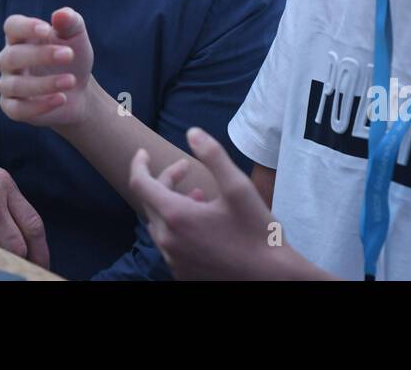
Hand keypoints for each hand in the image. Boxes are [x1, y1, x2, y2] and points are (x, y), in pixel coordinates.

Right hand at [0, 7, 95, 127]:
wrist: (78, 92)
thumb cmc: (72, 58)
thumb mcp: (76, 38)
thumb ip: (70, 22)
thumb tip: (61, 14)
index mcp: (20, 37)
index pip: (12, 26)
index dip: (25, 27)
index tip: (47, 29)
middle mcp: (8, 59)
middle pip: (12, 56)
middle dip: (40, 55)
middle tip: (69, 54)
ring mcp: (8, 84)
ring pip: (16, 85)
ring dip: (44, 83)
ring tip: (71, 81)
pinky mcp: (12, 108)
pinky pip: (18, 109)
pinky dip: (39, 105)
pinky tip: (61, 99)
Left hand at [128, 127, 302, 279]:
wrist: (271, 277)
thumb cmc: (257, 233)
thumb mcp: (239, 187)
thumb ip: (213, 155)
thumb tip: (192, 132)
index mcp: (176, 216)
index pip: (140, 184)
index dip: (138, 164)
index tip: (143, 152)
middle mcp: (168, 240)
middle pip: (152, 201)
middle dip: (165, 180)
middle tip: (187, 168)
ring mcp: (174, 260)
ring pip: (160, 223)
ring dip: (172, 203)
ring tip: (198, 195)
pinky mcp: (183, 273)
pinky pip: (170, 244)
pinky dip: (178, 226)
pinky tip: (202, 223)